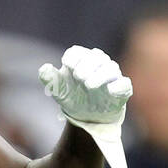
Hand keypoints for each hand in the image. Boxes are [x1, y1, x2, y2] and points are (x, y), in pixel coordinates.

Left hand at [39, 45, 132, 167]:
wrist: (86, 116)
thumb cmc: (72, 97)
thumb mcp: (59, 90)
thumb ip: (50, 79)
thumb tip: (44, 68)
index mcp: (81, 60)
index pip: (77, 52)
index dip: (73, 57)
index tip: (67, 66)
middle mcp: (98, 64)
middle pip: (95, 57)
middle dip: (87, 65)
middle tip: (79, 76)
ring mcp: (111, 76)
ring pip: (110, 68)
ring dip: (100, 74)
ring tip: (89, 85)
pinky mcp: (121, 89)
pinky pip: (124, 84)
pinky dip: (118, 86)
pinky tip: (110, 90)